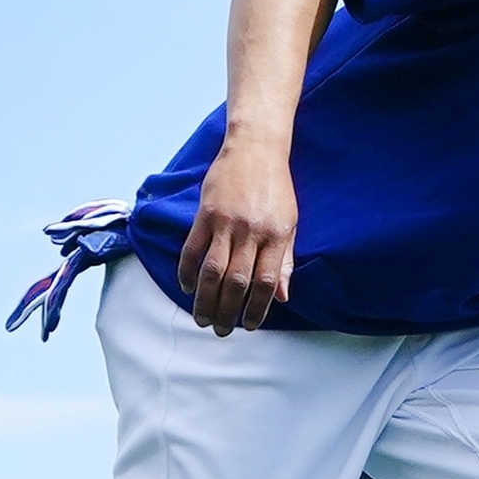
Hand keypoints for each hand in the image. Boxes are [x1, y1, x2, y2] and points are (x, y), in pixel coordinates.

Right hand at [179, 137, 296, 332]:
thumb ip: (285, 261)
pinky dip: (188, 271)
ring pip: (213, 270)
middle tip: (221, 330)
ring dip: (205, 299)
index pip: (266, 282)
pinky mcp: (205, 213)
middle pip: (236, 282)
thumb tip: (283, 297)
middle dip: (227, 311)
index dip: (257, 309)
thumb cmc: (277, 188)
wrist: (256, 148)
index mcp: (276, 236)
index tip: (249, 325)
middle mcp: (251, 232)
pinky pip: (193, 248)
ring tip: (202, 318)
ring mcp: (226, 223)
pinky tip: (188, 287)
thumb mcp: (291, 223)